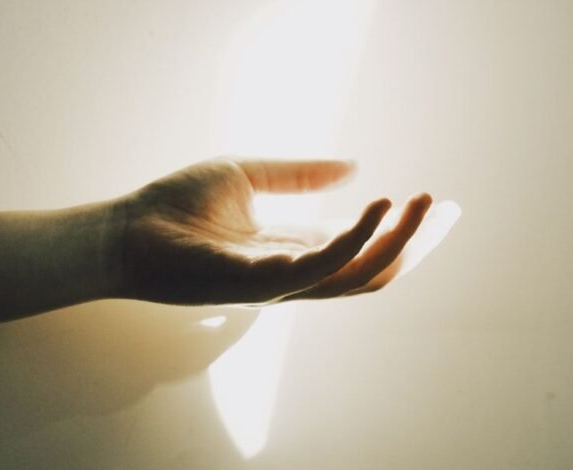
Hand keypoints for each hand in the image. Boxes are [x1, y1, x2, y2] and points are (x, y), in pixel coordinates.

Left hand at [107, 158, 433, 304]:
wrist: (126, 231)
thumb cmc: (178, 207)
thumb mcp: (249, 174)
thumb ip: (299, 173)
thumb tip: (355, 165)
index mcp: (293, 246)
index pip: (360, 243)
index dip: (401, 227)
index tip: (438, 205)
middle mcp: (292, 270)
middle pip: (369, 267)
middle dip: (413, 242)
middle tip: (446, 209)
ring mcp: (277, 282)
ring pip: (355, 273)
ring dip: (395, 242)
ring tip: (421, 204)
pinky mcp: (256, 282)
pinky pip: (317, 268)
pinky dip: (353, 240)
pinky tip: (376, 207)